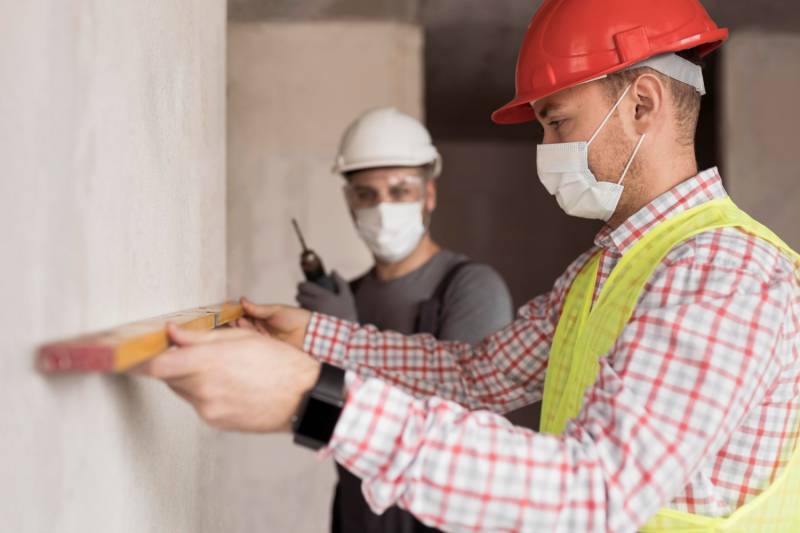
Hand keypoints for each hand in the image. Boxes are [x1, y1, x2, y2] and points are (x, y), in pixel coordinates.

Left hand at [139, 324, 320, 431]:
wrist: (303, 397)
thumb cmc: (279, 363)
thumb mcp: (242, 339)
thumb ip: (201, 336)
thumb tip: (172, 332)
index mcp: (209, 361)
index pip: (158, 365)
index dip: (145, 359)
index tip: (140, 353)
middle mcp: (204, 388)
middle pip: (167, 376)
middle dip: (174, 364)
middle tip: (189, 354)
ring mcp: (208, 408)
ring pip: (182, 390)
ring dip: (189, 379)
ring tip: (219, 370)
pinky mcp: (215, 421)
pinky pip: (198, 404)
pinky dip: (204, 393)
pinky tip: (228, 385)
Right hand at [234, 297, 311, 349]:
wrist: (309, 332)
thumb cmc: (294, 317)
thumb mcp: (274, 310)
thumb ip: (257, 308)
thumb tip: (242, 300)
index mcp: (263, 316)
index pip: (246, 313)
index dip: (237, 312)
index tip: (228, 309)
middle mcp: (261, 326)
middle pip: (245, 324)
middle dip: (237, 321)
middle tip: (231, 318)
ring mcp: (264, 337)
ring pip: (248, 334)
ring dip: (242, 329)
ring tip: (236, 323)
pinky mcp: (267, 348)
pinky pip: (255, 344)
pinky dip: (248, 340)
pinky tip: (243, 335)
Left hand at [296, 271, 357, 321]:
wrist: (346, 333)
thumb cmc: (348, 313)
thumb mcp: (347, 296)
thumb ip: (340, 282)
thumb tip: (333, 271)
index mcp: (323, 295)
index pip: (304, 286)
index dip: (302, 285)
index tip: (304, 286)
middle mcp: (315, 304)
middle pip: (298, 296)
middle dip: (300, 294)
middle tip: (306, 295)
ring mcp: (311, 314)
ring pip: (299, 305)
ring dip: (302, 304)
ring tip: (310, 305)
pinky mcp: (309, 322)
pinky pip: (302, 315)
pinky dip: (303, 312)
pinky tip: (310, 314)